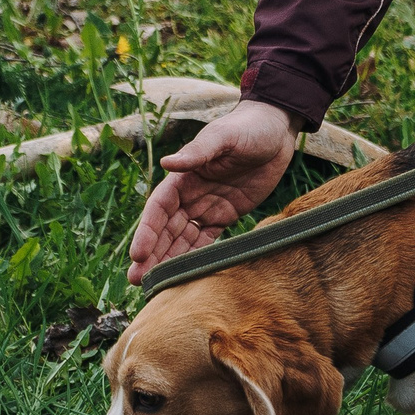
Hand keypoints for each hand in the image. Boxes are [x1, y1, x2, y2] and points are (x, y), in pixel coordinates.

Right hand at [126, 99, 298, 281]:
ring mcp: (207, 206)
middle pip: (165, 229)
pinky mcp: (226, 215)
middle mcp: (190, 194)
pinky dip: (195, 258)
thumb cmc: (247, 128)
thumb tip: (167, 163)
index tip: (137, 254)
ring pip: (182, 239)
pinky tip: (185, 277)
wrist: (277, 131)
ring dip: (168, 261)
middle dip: (151, 254)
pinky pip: (206, 241)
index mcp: (183, 176)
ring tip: (153, 286)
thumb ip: (197, 153)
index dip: (147, 231)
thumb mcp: (223, 137)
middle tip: (137, 281)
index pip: (159, 208)